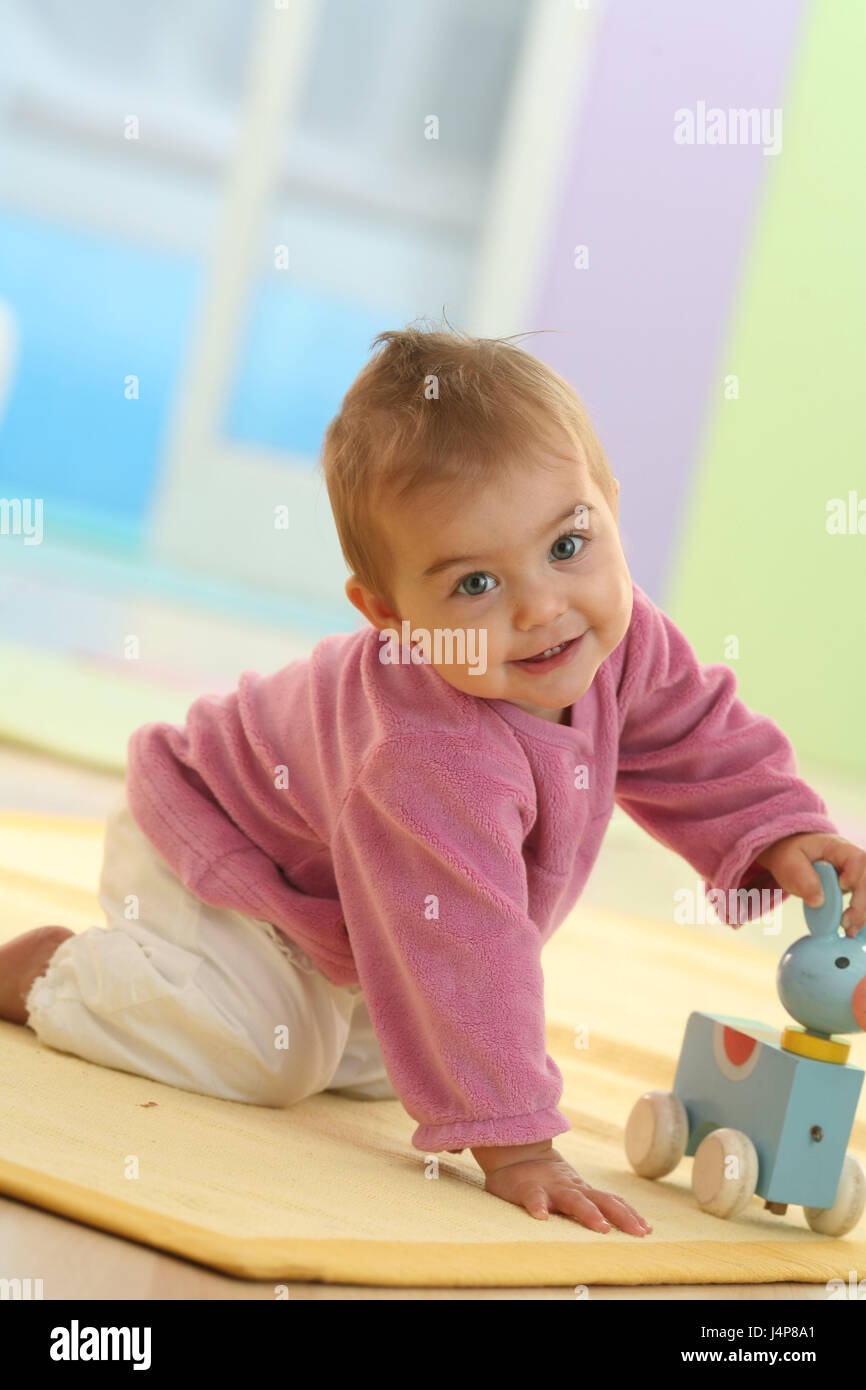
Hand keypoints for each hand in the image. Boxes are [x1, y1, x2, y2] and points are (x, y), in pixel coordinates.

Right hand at [482, 1147, 651, 1235]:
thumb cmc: (545, 1179)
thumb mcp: (571, 1189)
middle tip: (638, 1232)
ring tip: (600, 1226)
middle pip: (601, 1201)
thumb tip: (616, 1220)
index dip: (629, 1214)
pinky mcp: (527, 1189)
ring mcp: (550, 1188)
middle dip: (621, 1216)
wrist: (514, 1154)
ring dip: (588, 1212)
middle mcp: (570, 1189)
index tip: (647, 1229)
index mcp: (581, 1190)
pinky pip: (533, 1198)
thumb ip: (590, 1201)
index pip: (611, 1201)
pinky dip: (538, 1206)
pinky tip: (541, 1217)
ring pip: (572, 1200)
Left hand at [754, 833, 865, 935]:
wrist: (793, 858)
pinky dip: (859, 917)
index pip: (857, 859)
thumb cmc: (791, 856)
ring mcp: (857, 876)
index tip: (842, 887)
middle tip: (845, 923)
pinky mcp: (856, 890)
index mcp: (838, 848)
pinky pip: (863, 903)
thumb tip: (819, 901)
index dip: (854, 875)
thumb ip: (802, 878)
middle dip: (861, 904)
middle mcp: (853, 861)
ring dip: (862, 914)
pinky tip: (852, 930)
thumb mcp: (788, 861)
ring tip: (849, 932)